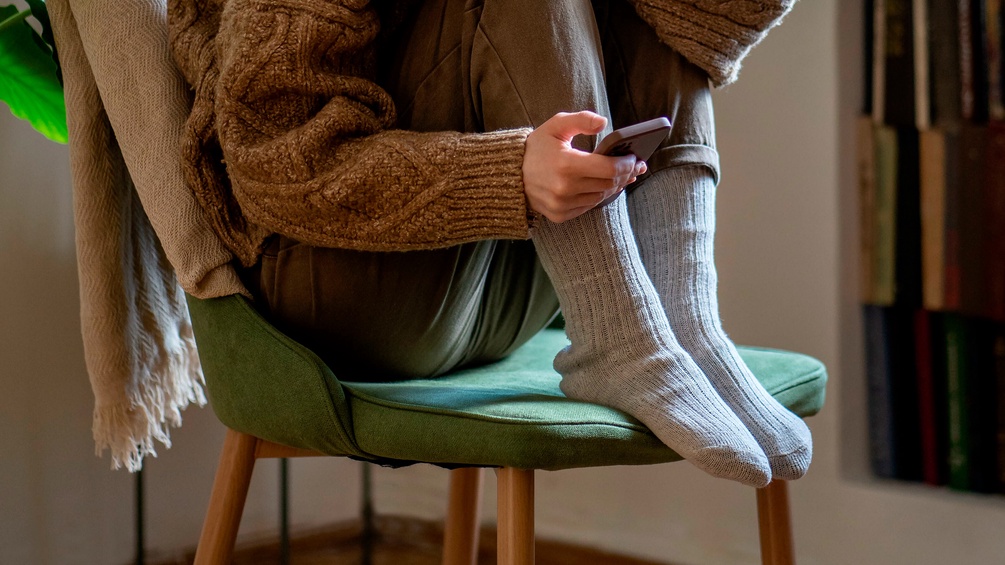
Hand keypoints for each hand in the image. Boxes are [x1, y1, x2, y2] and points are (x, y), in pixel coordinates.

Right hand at [523, 111, 646, 222]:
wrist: (510, 174)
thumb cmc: (536, 147)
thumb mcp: (556, 125)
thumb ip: (581, 120)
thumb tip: (603, 123)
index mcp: (567, 165)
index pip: (610, 168)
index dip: (627, 163)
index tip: (634, 158)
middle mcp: (565, 188)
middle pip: (609, 184)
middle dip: (625, 174)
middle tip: (635, 167)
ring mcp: (562, 204)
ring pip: (601, 196)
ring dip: (614, 186)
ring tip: (622, 176)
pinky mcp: (559, 215)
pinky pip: (588, 207)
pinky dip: (598, 196)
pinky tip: (603, 186)